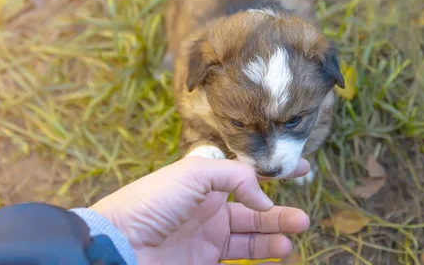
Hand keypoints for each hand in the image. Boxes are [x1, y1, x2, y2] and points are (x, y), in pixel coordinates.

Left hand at [90, 157, 310, 263]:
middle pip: (253, 210)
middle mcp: (208, 209)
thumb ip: (234, 175)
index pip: (245, 175)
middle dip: (279, 213)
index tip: (302, 169)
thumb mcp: (193, 173)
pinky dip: (261, 259)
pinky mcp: (203, 262)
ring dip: (273, 237)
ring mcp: (206, 238)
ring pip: (250, 237)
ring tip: (291, 239)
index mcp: (204, 182)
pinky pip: (239, 260)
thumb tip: (262, 197)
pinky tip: (277, 257)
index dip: (273, 173)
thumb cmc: (151, 202)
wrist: (121, 245)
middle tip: (302, 220)